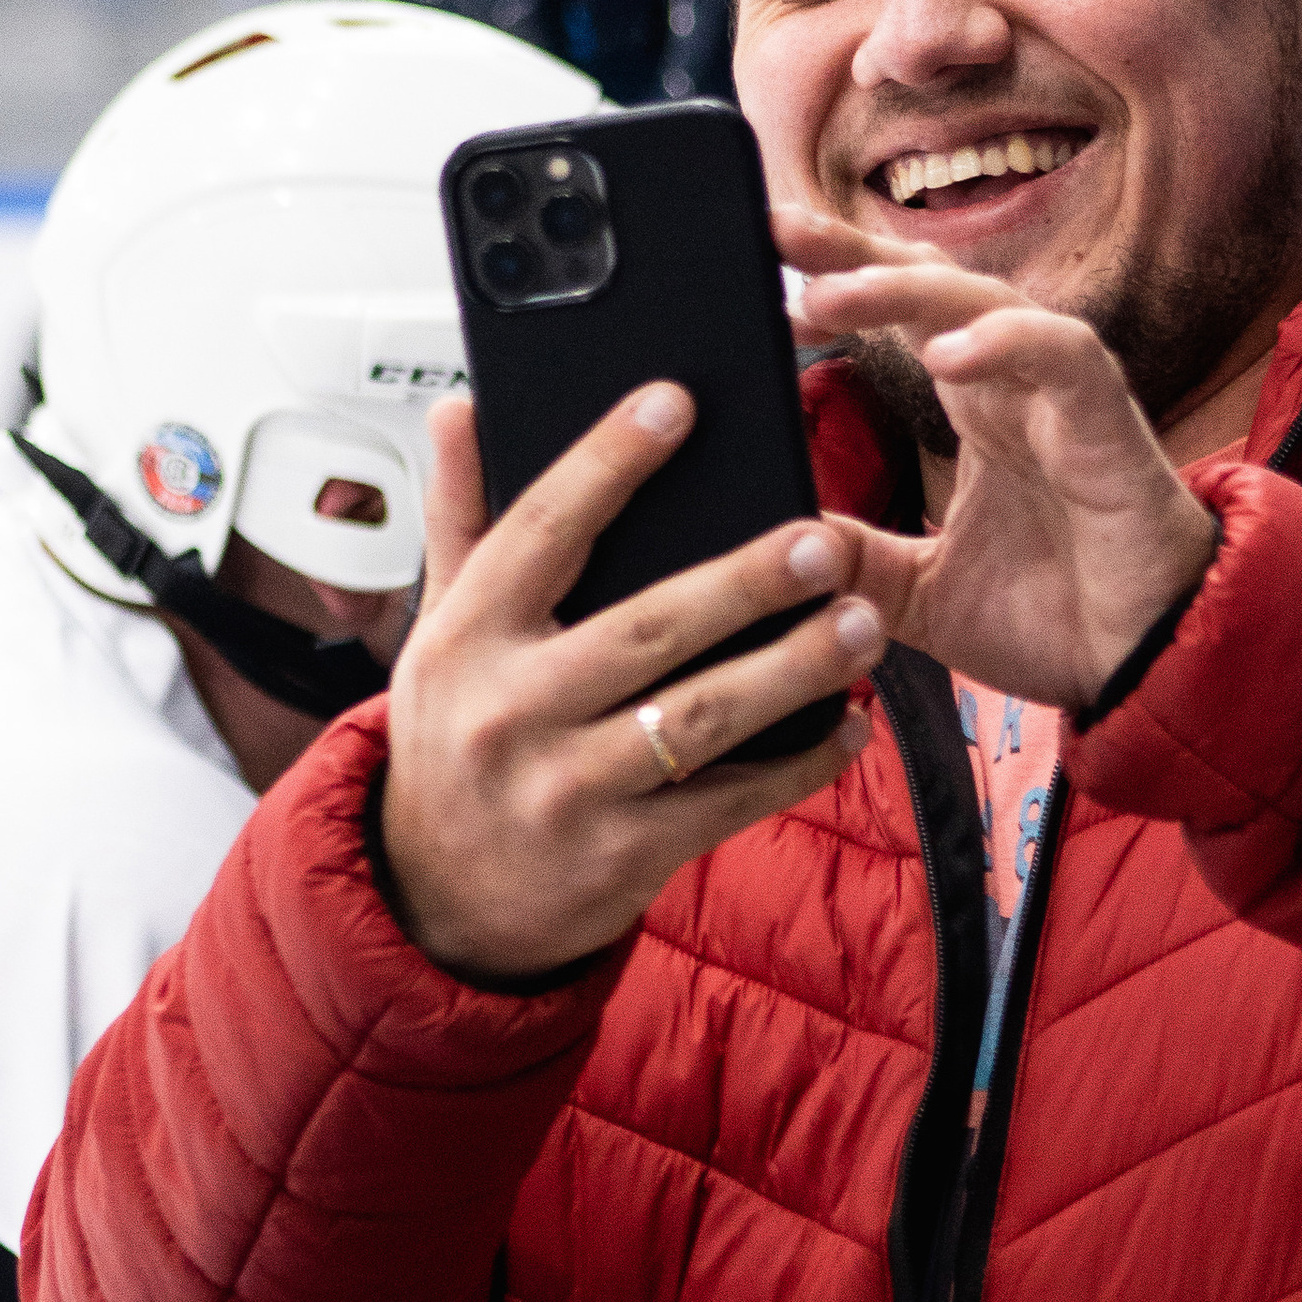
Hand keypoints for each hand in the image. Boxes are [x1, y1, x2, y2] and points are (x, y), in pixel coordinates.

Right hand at [378, 385, 893, 981]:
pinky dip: (797, 765)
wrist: (438, 897)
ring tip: (863, 625)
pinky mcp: (620, 854)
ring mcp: (566, 788)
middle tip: (822, 542)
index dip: (606, 463)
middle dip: (743, 584)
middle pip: (646, 629)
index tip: (675, 403)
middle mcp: (511, 709)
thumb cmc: (457, 738)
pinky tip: (849, 725)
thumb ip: (461, 520)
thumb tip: (460, 407)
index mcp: (466, 636)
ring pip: (700, 718)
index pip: (541, 531)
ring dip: (792, 670)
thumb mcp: (441, 632)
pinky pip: (728, 802)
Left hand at [777, 204, 1219, 714]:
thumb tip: (770, 534)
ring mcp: (1062, 397)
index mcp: (976, 407)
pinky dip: (1005, 343)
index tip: (759, 263)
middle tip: (775, 234)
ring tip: (831, 294)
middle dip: (854, 252)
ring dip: (906, 289)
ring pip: (988, 301)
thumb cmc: (1055, 619)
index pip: (900, 314)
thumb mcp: (917, 594)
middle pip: (931, 282)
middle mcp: (1016, 384)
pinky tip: (944, 352)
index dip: (837, 277)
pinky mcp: (1108, 425)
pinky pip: (1062, 355)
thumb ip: (853, 558)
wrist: (1147, 671)